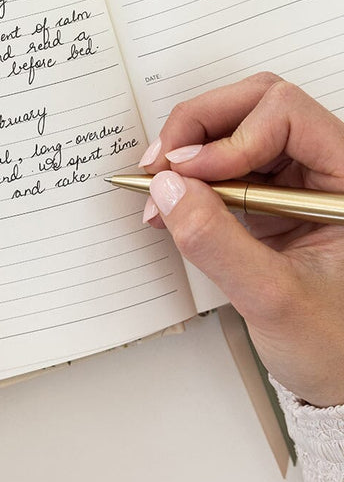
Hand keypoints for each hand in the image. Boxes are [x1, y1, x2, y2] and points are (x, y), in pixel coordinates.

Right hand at [140, 72, 343, 407]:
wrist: (343, 377)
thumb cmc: (335, 344)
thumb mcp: (274, 298)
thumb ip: (218, 243)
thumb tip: (169, 190)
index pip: (285, 114)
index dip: (230, 137)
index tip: (188, 175)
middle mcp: (327, 164)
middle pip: (255, 104)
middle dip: (198, 129)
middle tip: (160, 165)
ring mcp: (299, 177)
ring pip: (235, 126)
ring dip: (189, 151)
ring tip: (157, 188)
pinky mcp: (273, 194)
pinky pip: (225, 162)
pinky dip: (191, 176)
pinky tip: (170, 201)